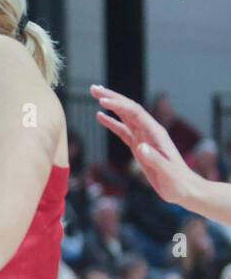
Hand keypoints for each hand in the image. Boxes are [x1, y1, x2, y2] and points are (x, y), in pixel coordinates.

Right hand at [92, 84, 197, 208]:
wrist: (185, 190)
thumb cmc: (177, 182)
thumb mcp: (167, 172)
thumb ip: (154, 159)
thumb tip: (140, 147)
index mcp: (155, 133)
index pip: (135, 113)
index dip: (119, 105)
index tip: (102, 101)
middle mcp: (149, 131)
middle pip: (129, 108)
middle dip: (112, 97)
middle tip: (93, 88)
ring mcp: (143, 138)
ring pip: (124, 116)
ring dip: (110, 104)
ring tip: (95, 95)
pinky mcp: (139, 146)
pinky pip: (123, 130)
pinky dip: (111, 122)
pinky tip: (100, 116)